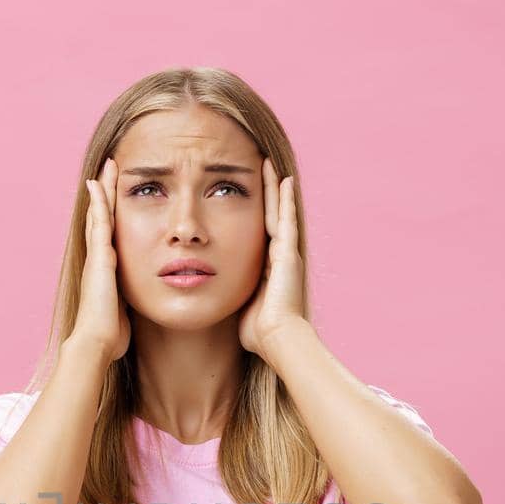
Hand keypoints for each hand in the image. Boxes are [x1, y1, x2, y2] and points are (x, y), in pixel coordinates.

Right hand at [68, 158, 131, 362]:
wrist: (96, 341)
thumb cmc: (110, 334)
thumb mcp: (123, 312)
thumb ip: (128, 303)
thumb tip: (140, 309)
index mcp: (106, 270)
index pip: (110, 235)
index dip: (113, 213)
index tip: (120, 195)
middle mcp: (98, 259)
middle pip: (101, 218)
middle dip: (106, 194)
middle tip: (110, 169)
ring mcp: (96, 256)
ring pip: (99, 214)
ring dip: (103, 190)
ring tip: (107, 166)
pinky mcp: (99, 256)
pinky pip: (99, 222)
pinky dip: (99, 201)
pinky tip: (98, 183)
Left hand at [238, 157, 306, 357]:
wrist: (277, 339)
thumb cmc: (258, 333)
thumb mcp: (240, 309)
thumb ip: (232, 300)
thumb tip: (216, 302)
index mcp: (267, 269)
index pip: (257, 233)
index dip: (252, 213)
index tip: (246, 196)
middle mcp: (279, 258)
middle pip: (269, 216)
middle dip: (265, 193)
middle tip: (261, 168)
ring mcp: (286, 254)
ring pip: (278, 212)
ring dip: (274, 188)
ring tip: (269, 164)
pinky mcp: (288, 253)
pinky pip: (286, 218)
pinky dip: (285, 198)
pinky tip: (283, 178)